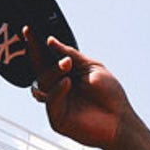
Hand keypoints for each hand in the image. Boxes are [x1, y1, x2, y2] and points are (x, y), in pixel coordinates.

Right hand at [26, 27, 131, 149]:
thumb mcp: (92, 67)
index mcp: (64, 74)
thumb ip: (71, 54)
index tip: (28, 29)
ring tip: (67, 64)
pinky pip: (50, 101)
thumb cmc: (110, 94)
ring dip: (53, 71)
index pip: (45, 58)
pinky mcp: (57, 118)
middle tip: (49, 45)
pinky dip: (57, 89)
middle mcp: (56, 87)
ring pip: (42, 83)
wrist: (121, 120)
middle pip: (39, 69)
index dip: (35, 44)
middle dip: (40, 55)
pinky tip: (67, 82)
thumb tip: (50, 41)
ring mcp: (56, 102)